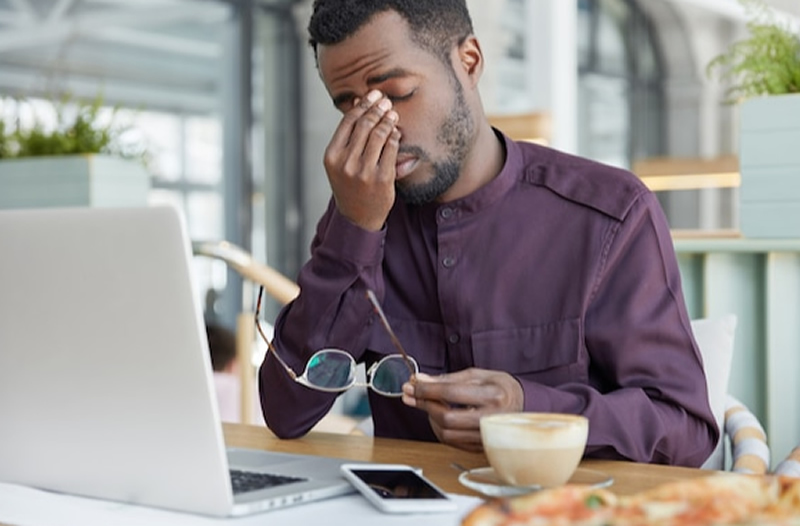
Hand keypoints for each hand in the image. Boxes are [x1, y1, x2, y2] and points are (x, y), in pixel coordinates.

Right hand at [323, 90, 400, 231]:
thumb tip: (358, 102)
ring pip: (379, 135)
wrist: (357, 217)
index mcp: (332, 156)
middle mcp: (346, 163)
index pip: (348, 122)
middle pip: (364, 125)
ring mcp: (364, 171)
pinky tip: (396, 132)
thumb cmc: (349, 184)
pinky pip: (391, 149)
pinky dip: (395, 137)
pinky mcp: (382, 178)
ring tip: (393, 113)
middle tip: (386, 101)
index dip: (362, 105)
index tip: (373, 95)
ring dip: (388, 120)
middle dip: (377, 109)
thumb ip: (348, 136)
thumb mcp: (340, 162)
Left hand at [402, 369, 523, 451]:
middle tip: (412, 394)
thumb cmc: (500, 387)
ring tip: (426, 403)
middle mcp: (492, 418)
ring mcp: (487, 436)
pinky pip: (452, 442)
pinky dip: (440, 429)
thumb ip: (447, 379)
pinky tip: (437, 416)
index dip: (426, 390)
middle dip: (425, 405)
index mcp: (493, 395)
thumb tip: (420, 380)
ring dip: (429, 418)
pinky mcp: (482, 447)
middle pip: (447, 417)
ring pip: (446, 433)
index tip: (411, 385)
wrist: (523, 405)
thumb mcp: (477, 375)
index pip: (451, 393)